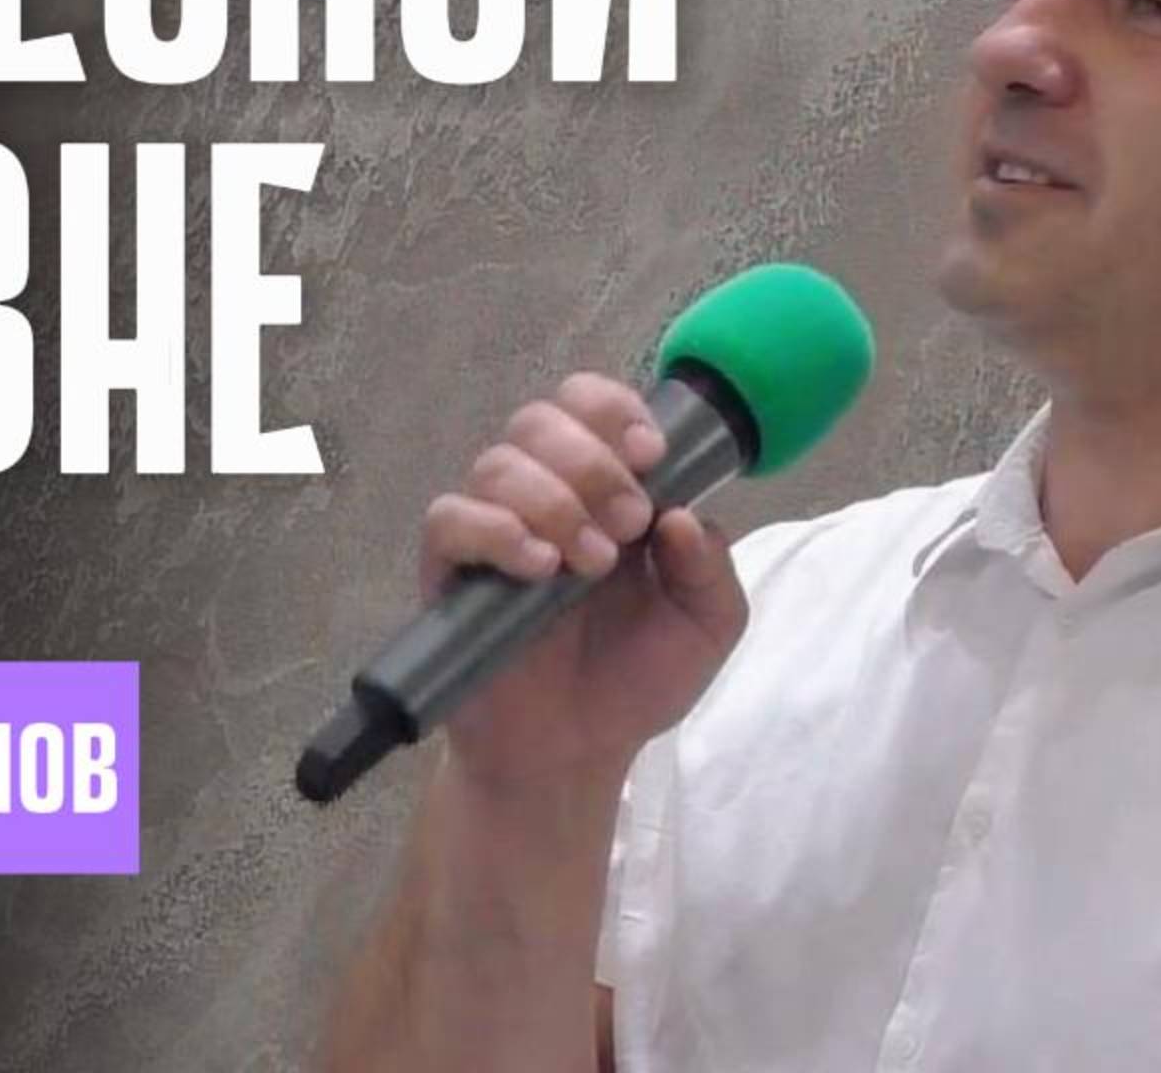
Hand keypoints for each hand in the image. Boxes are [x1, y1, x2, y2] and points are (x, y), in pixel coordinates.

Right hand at [417, 372, 749, 792]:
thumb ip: (710, 566)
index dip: (615, 410)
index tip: (651, 455)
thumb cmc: (634, 682)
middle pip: (540, 418)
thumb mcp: (706, 626)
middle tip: (628, 524)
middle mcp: (543, 495)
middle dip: (592, 461)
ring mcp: (492, 530)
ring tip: (588, 565)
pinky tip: (538, 570)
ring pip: (498, 462)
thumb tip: (682, 513)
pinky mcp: (449, 571)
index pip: (589, 405)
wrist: (573, 756)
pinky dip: (495, 530)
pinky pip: (450, 518)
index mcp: (603, 489)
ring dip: (554, 501)